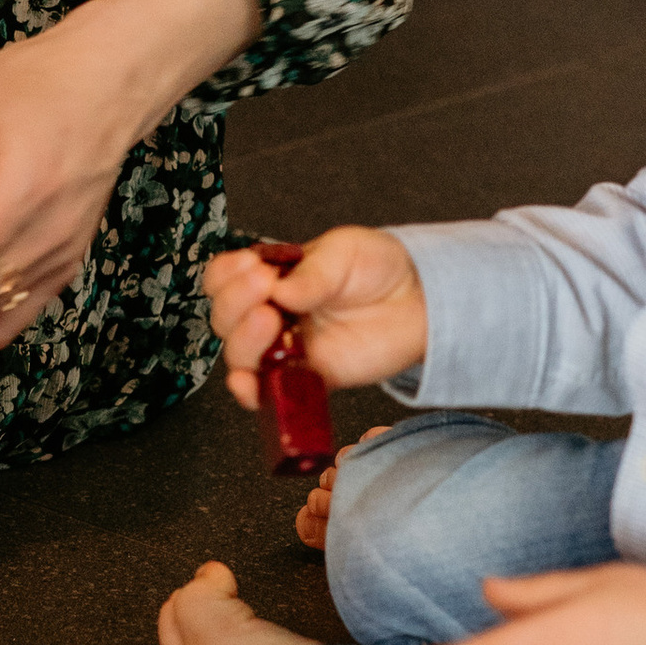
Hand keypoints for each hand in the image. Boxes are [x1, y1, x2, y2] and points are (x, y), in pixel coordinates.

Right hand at [205, 225, 427, 414]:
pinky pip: (268, 392)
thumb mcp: (344, 252)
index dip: (227, 275)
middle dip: (235, 303)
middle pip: (225, 318)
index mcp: (272, 277)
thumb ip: (313, 273)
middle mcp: (271, 313)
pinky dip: (250, 391)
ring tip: (269, 321)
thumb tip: (281, 292)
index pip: (226, 278)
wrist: (420, 300)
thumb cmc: (379, 268)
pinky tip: (248, 382)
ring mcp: (286, 348)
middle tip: (264, 288)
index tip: (251, 267)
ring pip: (239, 355)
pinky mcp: (307, 378)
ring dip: (242, 341)